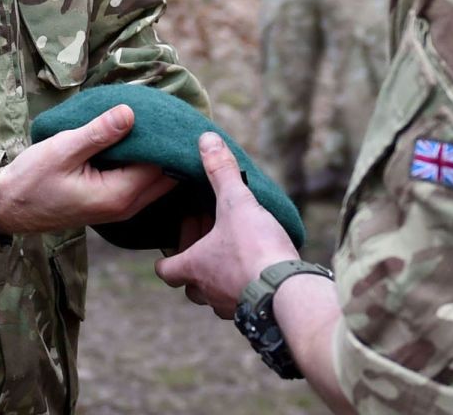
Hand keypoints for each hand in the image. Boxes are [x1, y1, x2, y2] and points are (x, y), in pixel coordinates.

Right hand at [0, 105, 175, 235]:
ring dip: (158, 155)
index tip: (167, 110)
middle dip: (169, 147)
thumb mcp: (63, 150)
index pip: (162, 163)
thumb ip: (99, 133)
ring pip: (157, 180)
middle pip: (167, 175)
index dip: (166, 137)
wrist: (8, 207)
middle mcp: (126, 206)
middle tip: (168, 113)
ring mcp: (120, 208)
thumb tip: (131, 113)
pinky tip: (138, 140)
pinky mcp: (112, 203)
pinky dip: (146, 163)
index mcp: (119, 194)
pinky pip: (142, 182)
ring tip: (155, 121)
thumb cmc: (32, 179)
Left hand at [155, 134, 300, 318]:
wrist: (287, 291)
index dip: (169, 255)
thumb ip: (221, 172)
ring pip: (214, 295)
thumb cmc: (255, 249)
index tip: (183, 234)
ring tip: (236, 250)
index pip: (165, 270)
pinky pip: (240, 302)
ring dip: (220, 275)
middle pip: (189, 283)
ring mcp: (229, 307)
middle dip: (198, 260)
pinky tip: (258, 269)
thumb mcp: (236, 203)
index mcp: (194, 267)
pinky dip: (243, 286)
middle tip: (213, 234)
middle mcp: (207, 292)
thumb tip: (205, 139)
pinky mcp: (254, 313)